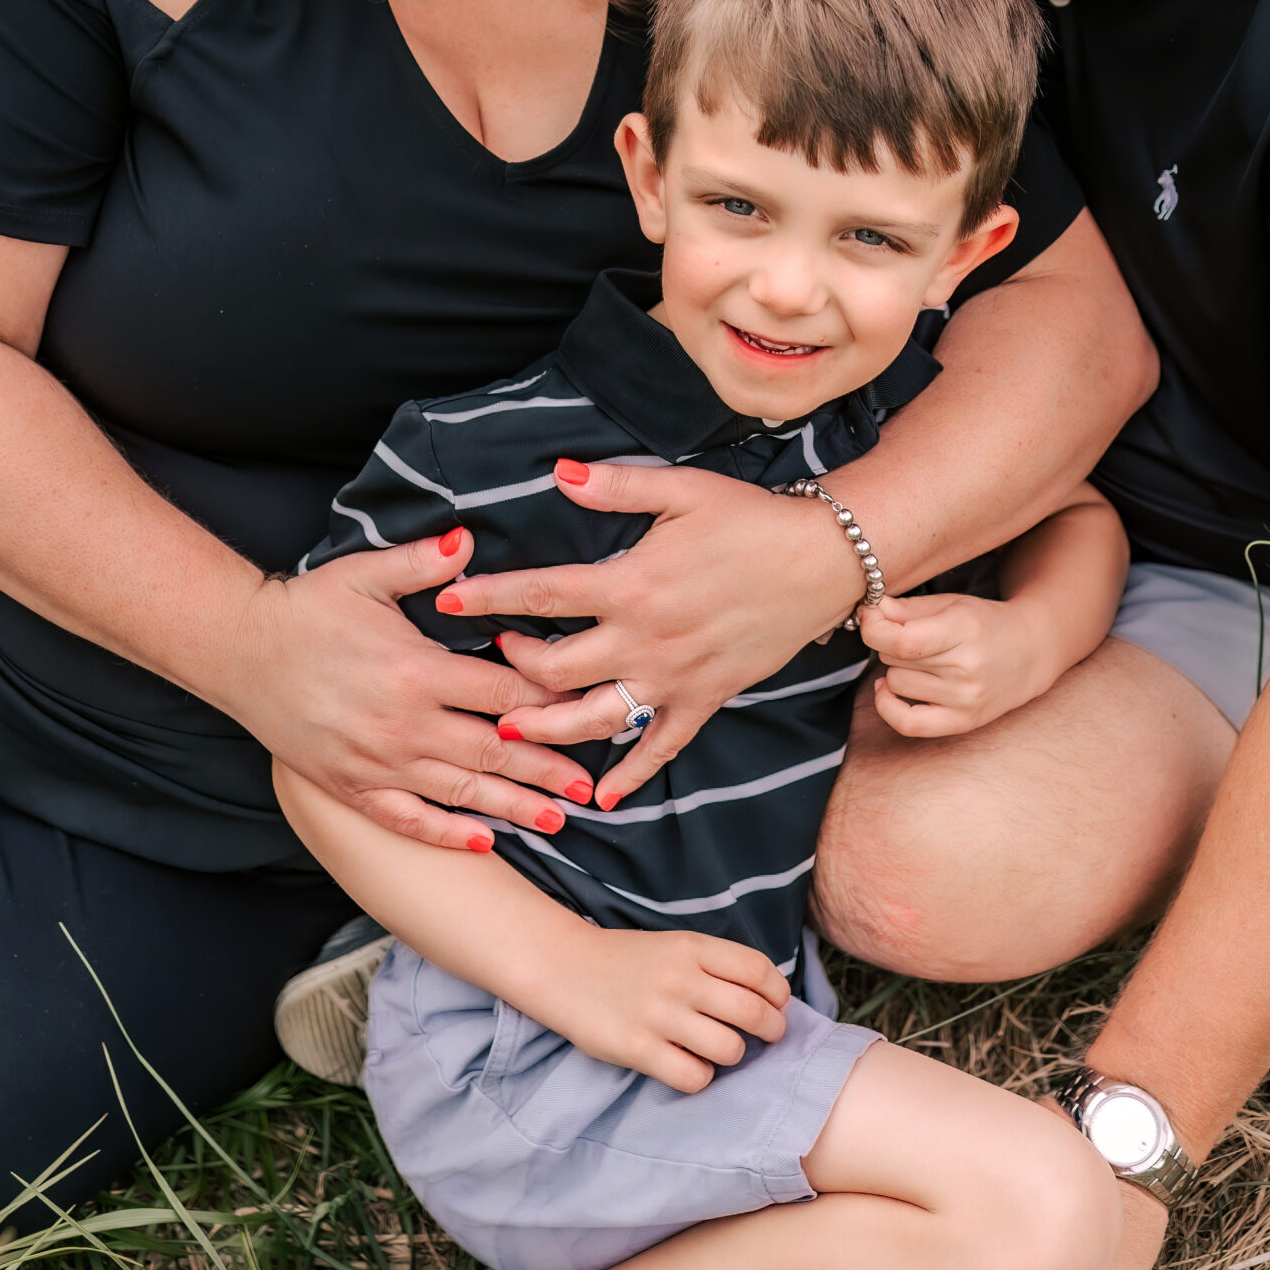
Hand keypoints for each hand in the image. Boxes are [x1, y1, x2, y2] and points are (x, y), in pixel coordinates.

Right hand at [221, 532, 596, 849]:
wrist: (239, 651)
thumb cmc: (308, 608)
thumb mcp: (365, 574)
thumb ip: (422, 563)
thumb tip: (468, 539)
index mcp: (416, 670)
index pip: (502, 691)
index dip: (549, 702)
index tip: (587, 711)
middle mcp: (403, 724)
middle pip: (493, 750)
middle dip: (546, 769)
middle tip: (591, 788)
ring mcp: (377, 762)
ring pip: (459, 791)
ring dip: (512, 806)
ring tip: (557, 820)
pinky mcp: (350, 786)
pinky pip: (405, 819)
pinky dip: (445, 833)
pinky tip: (481, 843)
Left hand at [448, 460, 863, 803]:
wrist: (820, 560)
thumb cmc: (749, 518)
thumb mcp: (681, 490)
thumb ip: (615, 486)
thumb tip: (559, 473)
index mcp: (631, 584)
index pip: (542, 595)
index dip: (489, 599)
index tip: (448, 603)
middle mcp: (645, 640)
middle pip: (555, 669)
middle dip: (512, 668)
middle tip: (494, 656)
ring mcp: (674, 677)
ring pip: (594, 719)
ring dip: (547, 728)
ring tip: (512, 728)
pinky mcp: (704, 699)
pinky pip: (661, 748)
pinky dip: (631, 776)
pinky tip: (603, 797)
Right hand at [545, 927, 789, 1091]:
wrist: (562, 967)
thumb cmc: (624, 960)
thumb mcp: (672, 946)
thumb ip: (712, 965)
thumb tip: (765, 996)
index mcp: (691, 948)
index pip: (757, 970)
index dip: (778, 992)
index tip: (777, 1004)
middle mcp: (680, 979)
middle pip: (752, 1011)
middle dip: (772, 1029)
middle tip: (769, 1035)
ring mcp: (659, 1015)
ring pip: (729, 1048)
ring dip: (734, 1054)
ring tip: (722, 1050)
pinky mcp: (638, 1049)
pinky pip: (694, 1077)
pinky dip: (701, 1077)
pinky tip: (690, 1066)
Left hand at [858, 591, 1054, 738]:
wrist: (1030, 652)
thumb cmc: (985, 623)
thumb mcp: (951, 604)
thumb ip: (908, 609)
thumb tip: (869, 613)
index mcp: (964, 629)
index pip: (901, 640)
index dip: (874, 627)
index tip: (870, 617)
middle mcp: (966, 668)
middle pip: (894, 658)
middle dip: (891, 642)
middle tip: (910, 634)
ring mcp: (965, 699)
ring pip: (896, 683)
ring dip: (896, 668)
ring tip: (919, 658)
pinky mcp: (962, 721)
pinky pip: (907, 724)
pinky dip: (888, 706)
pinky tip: (888, 688)